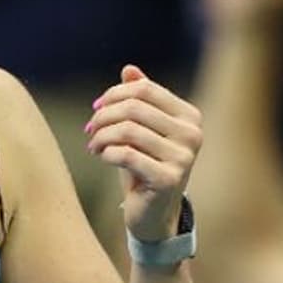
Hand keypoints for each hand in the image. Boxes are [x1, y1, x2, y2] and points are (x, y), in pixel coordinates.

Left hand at [85, 64, 202, 241]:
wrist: (153, 213)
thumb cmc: (144, 164)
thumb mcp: (141, 129)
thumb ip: (139, 99)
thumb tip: (129, 69)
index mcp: (189, 116)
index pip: (144, 89)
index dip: (113, 94)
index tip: (96, 108)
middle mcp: (192, 134)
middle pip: (134, 108)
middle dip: (103, 116)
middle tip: (89, 130)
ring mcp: (183, 157)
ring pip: (127, 130)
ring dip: (101, 136)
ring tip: (93, 145)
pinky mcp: (169, 179)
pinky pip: (126, 154)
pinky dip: (106, 153)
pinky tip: (102, 157)